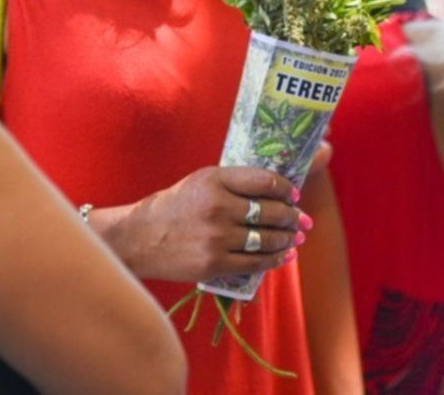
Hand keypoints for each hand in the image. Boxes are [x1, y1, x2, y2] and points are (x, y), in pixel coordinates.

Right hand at [110, 166, 308, 281]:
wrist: (140, 238)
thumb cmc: (176, 206)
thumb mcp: (202, 181)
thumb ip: (236, 182)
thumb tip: (278, 191)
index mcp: (215, 180)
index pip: (264, 181)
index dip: (286, 189)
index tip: (294, 195)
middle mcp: (217, 207)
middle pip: (271, 212)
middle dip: (293, 217)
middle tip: (303, 220)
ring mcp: (216, 238)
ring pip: (266, 239)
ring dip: (287, 239)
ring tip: (296, 238)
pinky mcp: (213, 264)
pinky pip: (255, 263)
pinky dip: (275, 260)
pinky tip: (285, 256)